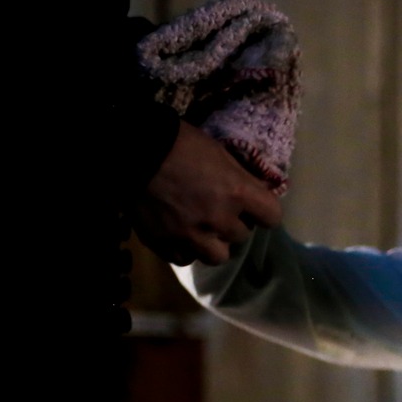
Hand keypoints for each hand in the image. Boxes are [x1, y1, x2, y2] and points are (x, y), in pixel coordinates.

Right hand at [132, 120, 282, 266]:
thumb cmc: (178, 142)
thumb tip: (259, 192)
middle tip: (218, 210)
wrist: (130, 149)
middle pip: (241, 236)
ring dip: (212, 243)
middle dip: (233, 223)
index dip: (264, 212)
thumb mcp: (219, 152)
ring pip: (217, 256)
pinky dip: (184, 249)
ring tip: (200, 228)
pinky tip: (178, 234)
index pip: (272, 217)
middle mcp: (218, 220)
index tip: (254, 207)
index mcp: (237, 193)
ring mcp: (189, 235)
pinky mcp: (163, 243)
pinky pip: (184, 258)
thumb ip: (241, 178)